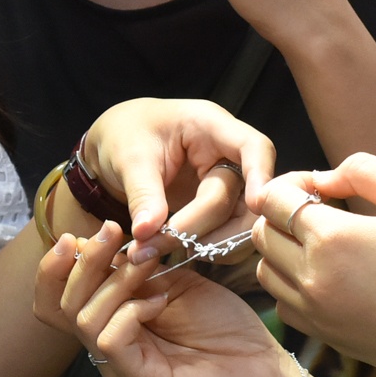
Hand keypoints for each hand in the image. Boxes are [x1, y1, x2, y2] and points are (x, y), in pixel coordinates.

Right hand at [33, 225, 297, 376]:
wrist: (265, 370)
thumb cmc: (226, 328)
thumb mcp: (176, 285)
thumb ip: (139, 270)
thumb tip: (105, 244)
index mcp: (112, 325)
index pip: (56, 302)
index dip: (55, 268)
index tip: (76, 235)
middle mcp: (108, 351)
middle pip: (61, 307)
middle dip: (85, 262)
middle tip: (114, 232)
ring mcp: (120, 371)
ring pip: (85, 319)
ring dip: (114, 280)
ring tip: (146, 265)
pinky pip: (110, 341)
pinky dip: (130, 310)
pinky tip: (160, 300)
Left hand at [80, 96, 272, 245]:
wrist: (115, 146)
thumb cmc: (123, 136)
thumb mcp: (127, 158)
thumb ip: (142, 195)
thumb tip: (148, 232)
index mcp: (209, 126)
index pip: (253, 146)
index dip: (260, 175)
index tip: (254, 205)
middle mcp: (226, 154)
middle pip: (243, 195)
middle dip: (207, 225)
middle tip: (163, 244)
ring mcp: (225, 182)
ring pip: (241, 221)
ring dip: (208, 243)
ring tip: (159, 249)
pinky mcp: (219, 207)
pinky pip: (228, 233)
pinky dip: (207, 248)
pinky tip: (175, 250)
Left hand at [251, 154, 375, 376]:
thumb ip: (364, 170)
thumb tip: (323, 179)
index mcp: (333, 238)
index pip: (274, 198)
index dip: (291, 183)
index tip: (321, 188)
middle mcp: (313, 278)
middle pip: (262, 232)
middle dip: (282, 214)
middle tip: (321, 212)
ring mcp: (316, 313)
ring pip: (265, 270)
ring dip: (282, 250)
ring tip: (323, 244)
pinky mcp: (326, 338)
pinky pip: (283, 305)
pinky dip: (291, 286)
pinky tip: (327, 277)